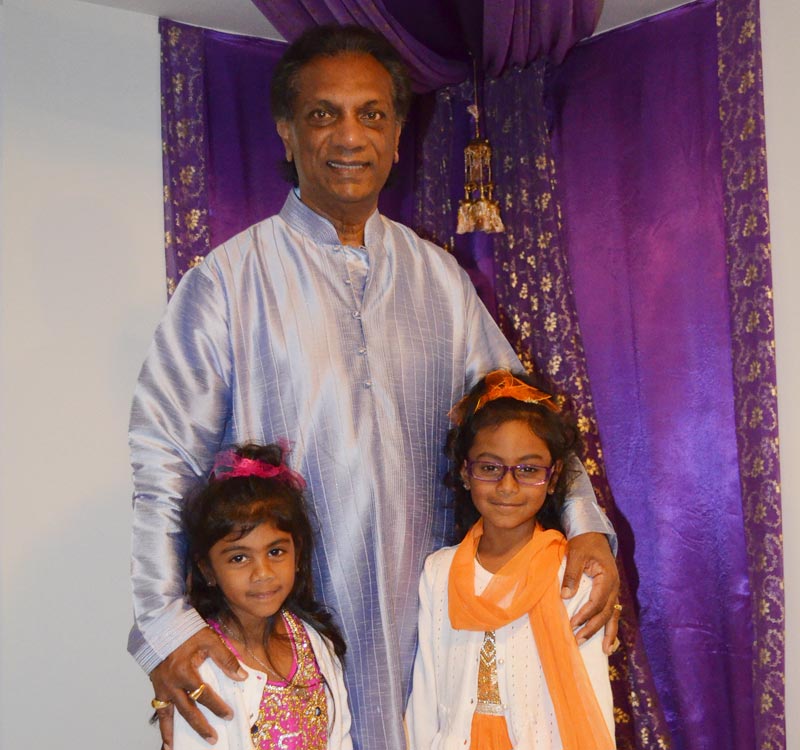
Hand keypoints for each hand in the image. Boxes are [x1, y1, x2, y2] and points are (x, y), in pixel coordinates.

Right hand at [150, 628, 245, 748]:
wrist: (160, 625)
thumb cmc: (186, 631)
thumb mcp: (210, 640)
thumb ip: (226, 659)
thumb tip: (242, 677)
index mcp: (185, 671)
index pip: (204, 694)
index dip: (217, 706)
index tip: (228, 715)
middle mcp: (171, 683)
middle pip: (188, 710)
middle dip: (200, 727)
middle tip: (213, 739)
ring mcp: (161, 687)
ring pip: (168, 716)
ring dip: (173, 734)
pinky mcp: (156, 688)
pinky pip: (159, 711)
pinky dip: (162, 726)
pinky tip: (166, 738)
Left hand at [561, 532, 619, 653]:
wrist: (593, 533)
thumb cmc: (583, 542)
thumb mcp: (575, 554)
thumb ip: (571, 575)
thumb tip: (565, 596)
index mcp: (608, 577)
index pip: (597, 601)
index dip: (586, 614)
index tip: (573, 623)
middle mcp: (614, 586)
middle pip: (606, 612)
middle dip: (593, 628)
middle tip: (578, 640)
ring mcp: (614, 590)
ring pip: (613, 615)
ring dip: (607, 633)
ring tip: (604, 651)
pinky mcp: (610, 592)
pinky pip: (612, 612)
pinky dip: (610, 626)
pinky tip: (609, 640)